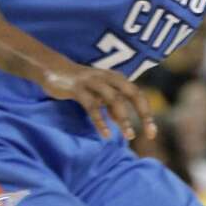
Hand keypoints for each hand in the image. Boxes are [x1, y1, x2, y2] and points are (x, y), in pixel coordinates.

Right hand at [39, 60, 155, 139]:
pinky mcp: (77, 88)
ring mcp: (93, 81)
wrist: (53, 69)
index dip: (147, 113)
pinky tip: (106, 134)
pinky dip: (100, 120)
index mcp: (117, 79)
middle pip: (132, 93)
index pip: (138, 95)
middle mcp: (108, 78)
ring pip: (113, 99)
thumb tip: (123, 123)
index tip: (152, 133)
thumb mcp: (100, 95)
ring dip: (123, 118)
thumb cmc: (82, 85)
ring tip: (129, 136)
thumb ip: (112, 107)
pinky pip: (91, 105)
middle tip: (149, 133)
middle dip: (143, 114)